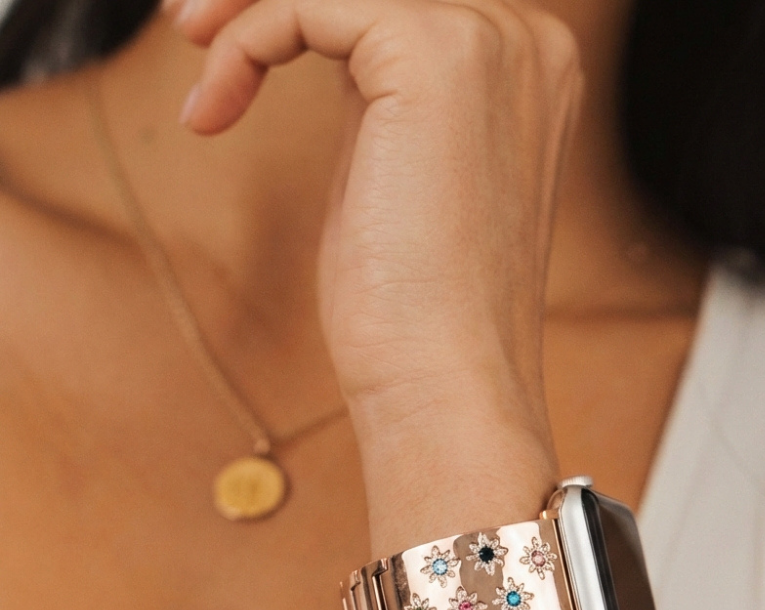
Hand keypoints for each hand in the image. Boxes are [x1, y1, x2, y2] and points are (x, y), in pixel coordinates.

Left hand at [169, 0, 582, 470]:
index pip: (406, 1)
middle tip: (198, 35)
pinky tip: (213, 109)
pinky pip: (308, 5)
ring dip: (250, 8)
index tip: (242, 49)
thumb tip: (323, 41)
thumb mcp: (404, 175)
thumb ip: (383, 99)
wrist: (445, 381)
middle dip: (276, 2)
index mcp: (534, 73)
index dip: (314, 13)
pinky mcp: (433, 55)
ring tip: (195, 53)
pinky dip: (246, 42)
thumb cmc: (419, 312)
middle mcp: (529, 43)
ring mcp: (490, 43)